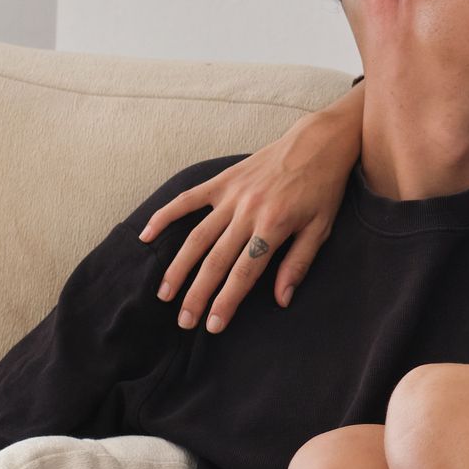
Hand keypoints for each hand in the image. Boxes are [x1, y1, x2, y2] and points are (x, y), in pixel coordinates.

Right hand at [139, 97, 358, 332]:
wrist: (318, 143)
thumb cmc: (322, 189)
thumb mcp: (321, 229)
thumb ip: (298, 264)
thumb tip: (282, 300)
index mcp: (274, 227)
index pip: (244, 273)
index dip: (227, 301)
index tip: (213, 325)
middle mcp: (248, 212)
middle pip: (215, 261)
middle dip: (198, 294)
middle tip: (184, 321)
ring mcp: (231, 195)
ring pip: (197, 237)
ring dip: (178, 267)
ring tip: (164, 294)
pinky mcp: (222, 180)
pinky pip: (187, 200)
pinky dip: (164, 216)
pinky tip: (146, 235)